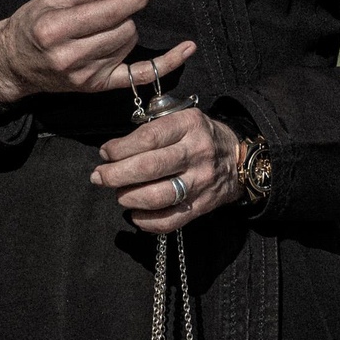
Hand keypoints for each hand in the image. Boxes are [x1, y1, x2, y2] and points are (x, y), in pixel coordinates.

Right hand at [0, 0, 195, 108]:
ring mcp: (85, 76)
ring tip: (99, 29)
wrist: (14, 62)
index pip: (109, 10)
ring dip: (123, 30)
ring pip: (129, 42)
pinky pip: (140, 75)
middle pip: (124, 27)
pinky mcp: (96, 87)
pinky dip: (167, 62)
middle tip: (106, 10)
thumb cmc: (34, 22)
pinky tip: (187, 48)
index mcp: (56, 28)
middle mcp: (70, 56)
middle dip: (122, 13)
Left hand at [91, 109, 244, 233]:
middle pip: (148, 168)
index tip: (105, 153)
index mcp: (190, 125)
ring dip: (128, 197)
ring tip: (118, 194)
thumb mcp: (183, 118)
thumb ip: (153, 128)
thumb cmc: (200, 136)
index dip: (120, 148)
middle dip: (116, 175)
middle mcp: (197, 153)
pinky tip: (134, 213)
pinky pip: (169, 221)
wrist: (240, 160)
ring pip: (157, 197)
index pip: (148, 138)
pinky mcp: (202, 206)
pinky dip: (146, 221)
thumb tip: (114, 151)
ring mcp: (201, 182)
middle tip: (99, 177)